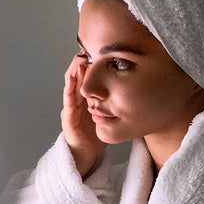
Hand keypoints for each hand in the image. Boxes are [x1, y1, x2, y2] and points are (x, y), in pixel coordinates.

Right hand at [61, 55, 105, 177]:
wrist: (86, 154)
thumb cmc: (97, 134)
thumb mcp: (109, 113)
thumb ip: (115, 102)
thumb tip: (135, 89)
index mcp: (86, 98)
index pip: (87, 76)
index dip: (90, 63)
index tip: (98, 50)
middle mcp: (77, 100)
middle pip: (77, 77)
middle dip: (81, 62)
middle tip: (87, 49)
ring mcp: (71, 108)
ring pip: (70, 85)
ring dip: (73, 72)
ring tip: (78, 60)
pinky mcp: (68, 119)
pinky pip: (68, 102)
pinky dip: (69, 90)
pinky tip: (72, 81)